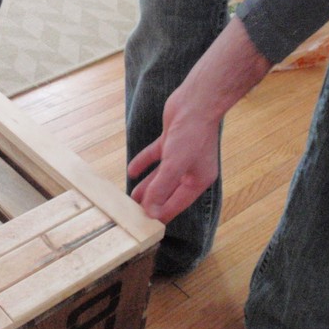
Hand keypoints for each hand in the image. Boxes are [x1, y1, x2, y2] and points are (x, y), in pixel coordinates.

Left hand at [128, 17, 271, 223]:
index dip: (162, 214)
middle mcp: (191, 169)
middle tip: (134, 212)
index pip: (177, 204)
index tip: (148, 226)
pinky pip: (155, 156)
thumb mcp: (174, 165)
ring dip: (146, 185)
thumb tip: (150, 210)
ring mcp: (180, 155)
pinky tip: (132, 170)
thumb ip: (161, 188)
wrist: (196, 102)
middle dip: (152, 201)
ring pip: (160, 175)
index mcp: (198, 180)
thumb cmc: (191, 134)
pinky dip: (144, 163)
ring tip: (131, 197)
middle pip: (168, 191)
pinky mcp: (171, 141)